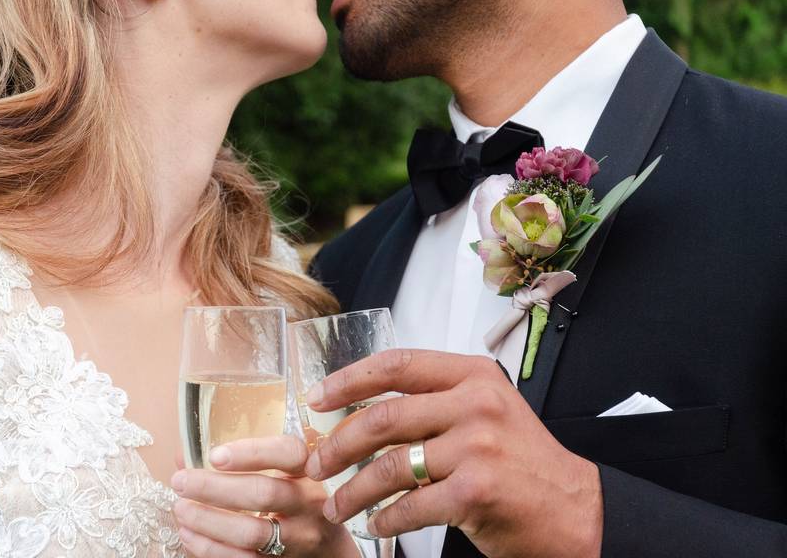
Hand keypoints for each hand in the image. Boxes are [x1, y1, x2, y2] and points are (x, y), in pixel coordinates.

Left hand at [171, 435, 357, 557]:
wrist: (328, 550)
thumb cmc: (297, 501)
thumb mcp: (285, 474)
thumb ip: (243, 461)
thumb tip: (184, 457)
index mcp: (309, 471)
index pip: (287, 453)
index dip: (252, 452)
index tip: (215, 455)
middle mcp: (309, 504)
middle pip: (263, 493)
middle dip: (214, 487)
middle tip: (180, 481)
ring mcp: (299, 538)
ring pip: (251, 532)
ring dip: (208, 521)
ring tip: (181, 509)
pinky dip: (211, 549)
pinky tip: (190, 535)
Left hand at [302, 350, 602, 557]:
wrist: (575, 510)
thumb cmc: (522, 462)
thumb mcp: (485, 411)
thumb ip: (435, 402)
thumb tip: (361, 409)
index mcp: (473, 375)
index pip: (397, 364)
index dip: (349, 379)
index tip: (317, 398)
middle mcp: (475, 403)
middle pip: (384, 417)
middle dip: (338, 444)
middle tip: (315, 464)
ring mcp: (477, 446)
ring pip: (390, 466)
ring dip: (353, 490)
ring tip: (336, 506)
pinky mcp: (476, 490)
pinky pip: (410, 506)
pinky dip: (386, 521)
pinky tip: (377, 526)